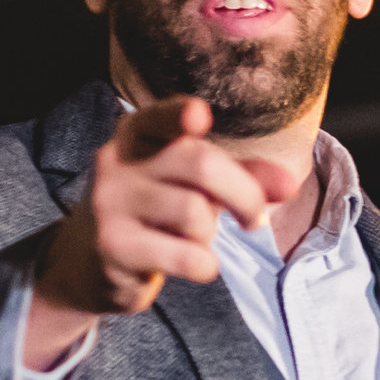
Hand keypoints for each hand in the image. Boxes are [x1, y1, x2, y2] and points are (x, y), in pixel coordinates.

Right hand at [25, 98, 288, 365]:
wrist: (88, 264)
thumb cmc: (154, 213)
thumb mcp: (192, 185)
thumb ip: (242, 176)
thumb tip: (290, 182)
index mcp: (137, 135)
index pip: (158, 117)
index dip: (179, 114)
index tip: (200, 116)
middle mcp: (118, 162)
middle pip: (200, 164)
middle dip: (245, 194)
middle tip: (253, 218)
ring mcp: (110, 204)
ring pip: (194, 213)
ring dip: (212, 234)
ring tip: (197, 240)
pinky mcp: (112, 247)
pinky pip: (185, 255)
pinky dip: (204, 265)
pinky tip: (192, 264)